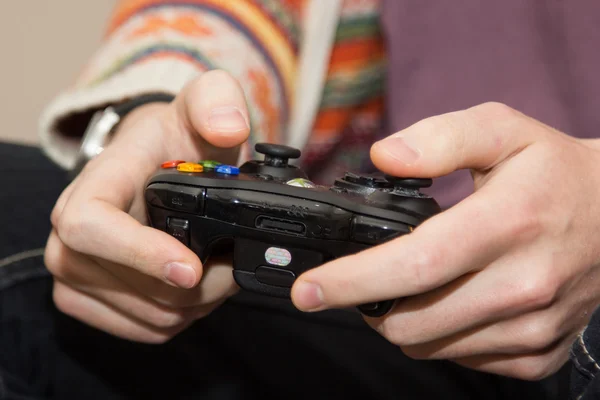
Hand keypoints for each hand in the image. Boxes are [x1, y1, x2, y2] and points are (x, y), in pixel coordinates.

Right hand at [45, 70, 249, 342]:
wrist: (153, 163)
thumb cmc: (174, 138)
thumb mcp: (201, 105)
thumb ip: (216, 102)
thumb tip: (228, 127)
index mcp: (94, 185)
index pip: (90, 226)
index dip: (139, 254)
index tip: (191, 268)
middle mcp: (69, 232)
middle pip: (130, 286)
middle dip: (196, 287)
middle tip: (232, 266)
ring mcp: (73, 270)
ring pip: (146, 314)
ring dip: (195, 304)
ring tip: (219, 272)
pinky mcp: (86, 298)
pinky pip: (143, 330)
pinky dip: (180, 317)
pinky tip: (195, 290)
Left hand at [290, 102, 599, 379]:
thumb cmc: (553, 171)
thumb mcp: (501, 130)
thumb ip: (440, 137)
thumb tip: (384, 156)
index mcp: (507, 223)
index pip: (414, 264)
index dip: (352, 280)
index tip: (308, 290)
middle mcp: (524, 283)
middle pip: (412, 320)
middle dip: (369, 304)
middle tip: (364, 277)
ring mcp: (533, 326)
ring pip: (430, 346)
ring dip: (404, 319)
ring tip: (414, 282)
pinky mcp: (538, 353)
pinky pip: (461, 358)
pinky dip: (441, 334)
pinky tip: (452, 300)